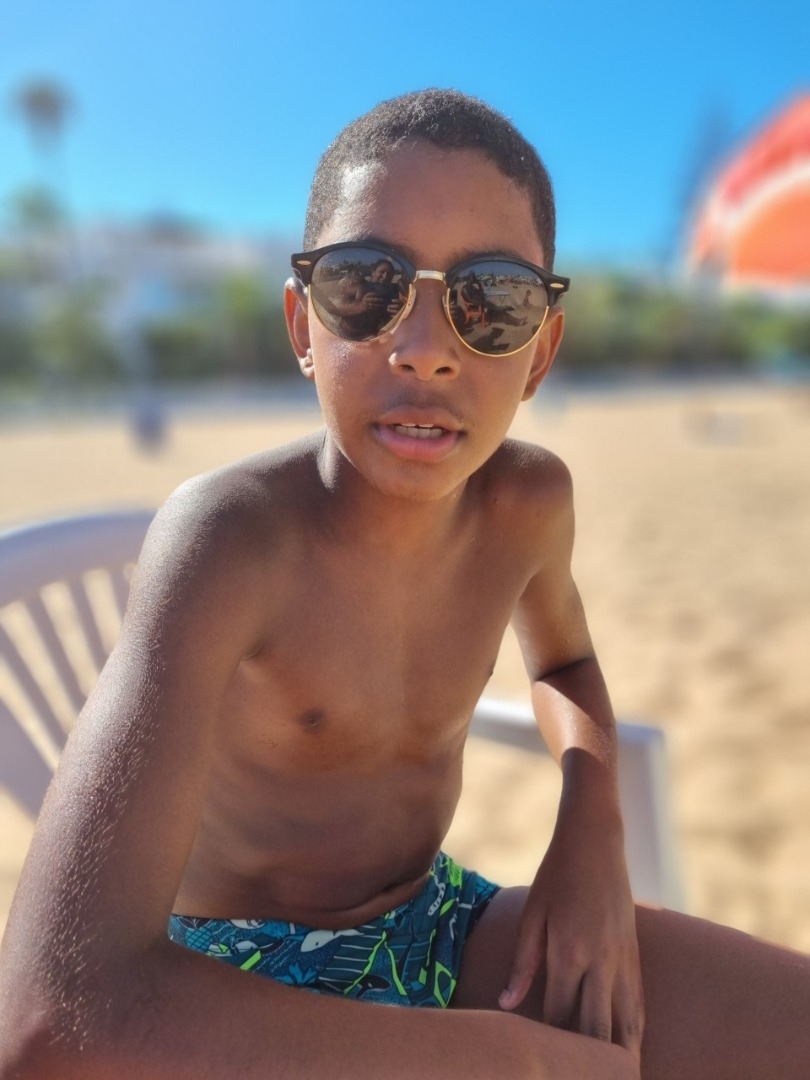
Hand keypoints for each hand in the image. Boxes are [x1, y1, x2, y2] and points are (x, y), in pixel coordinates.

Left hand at [499, 806, 643, 1059]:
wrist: (596, 840)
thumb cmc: (557, 874)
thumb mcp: (533, 913)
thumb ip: (522, 962)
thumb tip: (506, 1005)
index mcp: (570, 953)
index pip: (561, 1017)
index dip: (554, 1048)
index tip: (544, 1065)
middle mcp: (601, 962)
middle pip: (598, 1029)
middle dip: (590, 1063)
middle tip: (584, 1078)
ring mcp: (623, 959)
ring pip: (627, 1022)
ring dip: (620, 1055)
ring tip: (616, 1077)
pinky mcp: (635, 954)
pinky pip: (639, 1003)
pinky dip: (635, 1030)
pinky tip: (630, 1047)